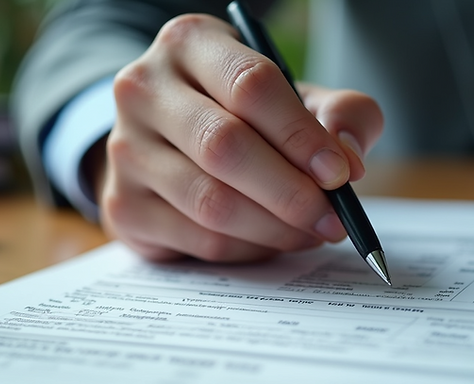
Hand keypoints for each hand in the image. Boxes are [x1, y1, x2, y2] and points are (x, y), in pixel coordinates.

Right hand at [95, 14, 382, 262]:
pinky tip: (272, 241)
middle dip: (290, 192)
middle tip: (333, 219)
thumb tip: (350, 159)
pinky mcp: (124, 206)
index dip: (301, 135)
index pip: (250, 85)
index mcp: (189, 43)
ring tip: (311, 232)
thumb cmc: (242, 113)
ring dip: (274, 228)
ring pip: (210, 202)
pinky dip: (248, 249)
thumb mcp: (295, 97)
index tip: (339, 174)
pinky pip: (198, 240)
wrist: (167, 139)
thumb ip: (340, 114)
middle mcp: (144, 89)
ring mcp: (125, 150)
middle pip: (224, 146)